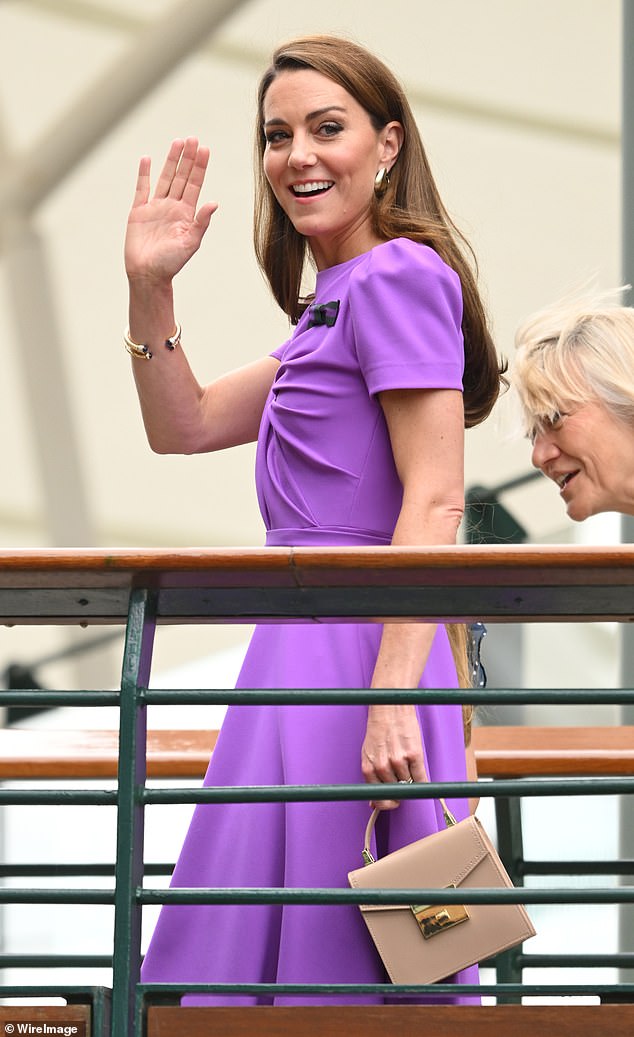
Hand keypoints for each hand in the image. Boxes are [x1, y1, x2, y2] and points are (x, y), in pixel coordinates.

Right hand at [124, 137, 217, 285]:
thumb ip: (201, 222)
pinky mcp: (138, 211)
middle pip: (181, 177)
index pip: (194, 184)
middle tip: (193, 138)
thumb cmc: (171, 263)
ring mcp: (155, 207)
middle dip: (187, 158)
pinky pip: (142, 188)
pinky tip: (147, 158)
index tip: (205, 149)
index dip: (199, 167)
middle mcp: (172, 207)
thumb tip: (214, 203)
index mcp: (186, 214)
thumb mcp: (190, 243)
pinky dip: (144, 174)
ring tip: (178, 142)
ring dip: (171, 161)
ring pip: (165, 178)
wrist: (148, 275)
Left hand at [361, 704, 427, 810]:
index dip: (387, 802)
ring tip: (407, 767)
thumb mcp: (369, 754)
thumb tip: (373, 803)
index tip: (392, 802)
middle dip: (400, 792)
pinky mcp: (414, 755)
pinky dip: (423, 781)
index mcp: (368, 768)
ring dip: (410, 782)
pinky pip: (421, 779)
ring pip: (409, 786)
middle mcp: (382, 766)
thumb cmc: (379, 731)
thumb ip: (371, 778)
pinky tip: (419, 774)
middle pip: (395, 794)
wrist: (390, 709)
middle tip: (403, 784)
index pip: (379, 798)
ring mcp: (398, 761)